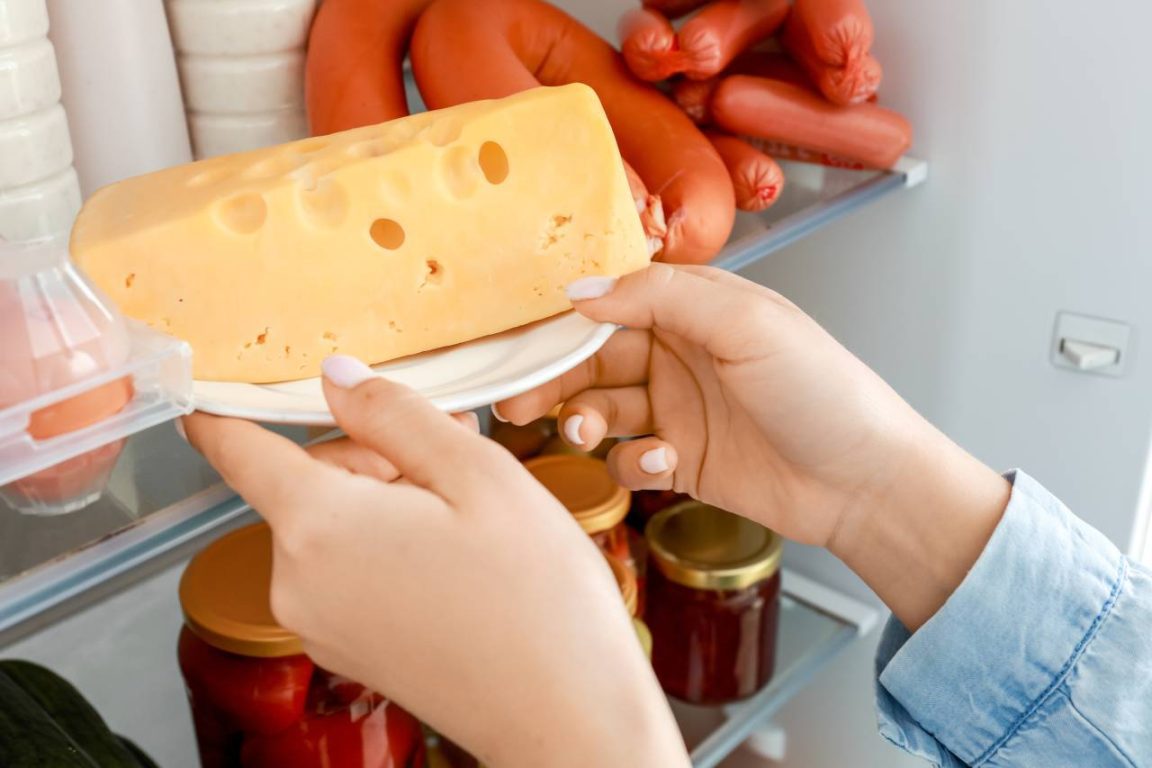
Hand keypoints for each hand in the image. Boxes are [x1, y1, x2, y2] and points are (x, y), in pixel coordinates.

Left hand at [183, 358, 687, 767]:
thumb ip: (396, 415)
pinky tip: (455, 556)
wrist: (568, 720)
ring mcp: (320, 623)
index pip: (235, 447)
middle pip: (306, 479)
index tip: (225, 378)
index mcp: (318, 526)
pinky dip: (387, 544)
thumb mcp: (480, 475)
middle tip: (453, 454)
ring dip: (387, 499)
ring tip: (467, 516)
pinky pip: (347, 568)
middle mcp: (298, 581)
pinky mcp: (347, 648)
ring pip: (332, 522)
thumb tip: (337, 376)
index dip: (228, 405)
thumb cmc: (537, 600)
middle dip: (372, 454)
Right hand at [498, 264, 1010, 629]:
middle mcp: (679, 354)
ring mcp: (679, 410)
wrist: (864, 481)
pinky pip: (629, 458)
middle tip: (517, 402)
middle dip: (552, 378)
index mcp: (694, 308)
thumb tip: (579, 291)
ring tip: (584, 432)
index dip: (563, 320)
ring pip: (600, 408)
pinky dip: (632, 461)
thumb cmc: (820, 389)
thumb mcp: (744, 322)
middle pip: (592, 359)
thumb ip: (659, 296)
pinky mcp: (681, 462)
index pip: (611, 301)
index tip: (519, 339)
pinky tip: (663, 461)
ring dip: (582, 420)